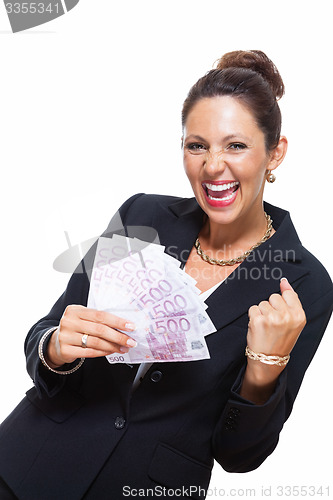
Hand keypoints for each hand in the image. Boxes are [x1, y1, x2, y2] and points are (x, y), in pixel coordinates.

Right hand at [46, 305, 136, 367]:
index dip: (117, 321)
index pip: (100, 315)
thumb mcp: (83, 318)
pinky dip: (103, 352)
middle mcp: (69, 321)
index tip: (131, 327)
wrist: (56, 342)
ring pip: (96, 342)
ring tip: (123, 348)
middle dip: (118, 336)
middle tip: (131, 341)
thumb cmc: (76, 328)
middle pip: (99, 329)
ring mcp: (65, 336)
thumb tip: (124, 326)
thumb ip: (98, 319)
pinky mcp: (65, 350)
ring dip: (113, 346)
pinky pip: (89, 352)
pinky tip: (111, 351)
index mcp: (75, 310)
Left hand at [240, 278, 306, 403]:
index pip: (288, 294)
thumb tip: (284, 281)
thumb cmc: (280, 340)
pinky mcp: (258, 320)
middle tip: (273, 323)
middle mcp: (287, 316)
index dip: (281, 304)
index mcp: (299, 315)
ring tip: (265, 327)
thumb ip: (290, 300)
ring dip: (261, 313)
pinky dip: (253, 317)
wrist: (268, 359)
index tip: (280, 314)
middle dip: (271, 307)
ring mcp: (272, 318)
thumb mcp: (292, 321)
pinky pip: (253, 308)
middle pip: (273, 297)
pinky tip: (258, 328)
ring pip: (262, 303)